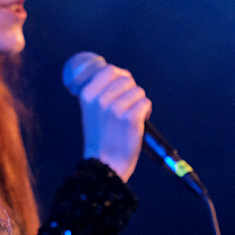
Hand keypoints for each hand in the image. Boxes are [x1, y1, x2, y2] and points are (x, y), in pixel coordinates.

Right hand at [77, 63, 150, 182]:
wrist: (104, 164)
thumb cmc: (100, 139)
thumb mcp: (90, 112)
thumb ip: (100, 93)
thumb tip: (118, 75)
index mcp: (87, 95)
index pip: (109, 70)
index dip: (120, 76)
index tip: (123, 86)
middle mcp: (100, 99)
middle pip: (126, 79)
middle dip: (131, 90)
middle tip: (128, 106)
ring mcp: (116, 108)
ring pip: (138, 91)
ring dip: (139, 103)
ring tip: (132, 117)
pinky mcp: (131, 118)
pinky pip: (146, 103)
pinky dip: (146, 112)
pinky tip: (139, 122)